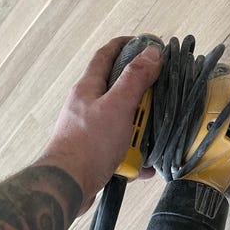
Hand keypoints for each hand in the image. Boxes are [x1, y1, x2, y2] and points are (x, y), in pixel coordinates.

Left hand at [40, 36, 162, 213]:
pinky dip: (134, 155)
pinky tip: (145, 165)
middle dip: (142, 97)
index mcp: (90, 88)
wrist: (69, 185)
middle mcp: (89, 105)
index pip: (106, 55)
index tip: (146, 45)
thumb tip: (152, 53)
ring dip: (140, 130)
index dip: (126, 46)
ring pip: (123, 121)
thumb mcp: (118, 105)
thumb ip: (135, 79)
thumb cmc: (90, 143)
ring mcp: (92, 129)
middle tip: (159, 100)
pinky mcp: (96, 151)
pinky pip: (121, 147)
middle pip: (120, 91)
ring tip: (153, 139)